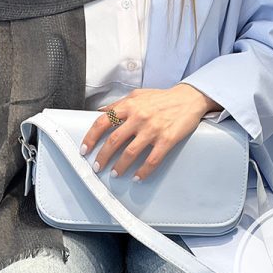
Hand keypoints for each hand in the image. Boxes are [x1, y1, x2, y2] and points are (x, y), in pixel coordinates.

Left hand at [79, 84, 213, 181]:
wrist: (188, 99)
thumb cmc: (161, 98)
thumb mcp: (137, 95)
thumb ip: (118, 104)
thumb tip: (101, 111)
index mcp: (129, 105)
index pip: (102, 122)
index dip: (91, 137)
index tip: (85, 150)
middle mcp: (139, 117)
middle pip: (114, 141)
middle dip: (102, 157)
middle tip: (98, 167)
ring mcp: (153, 129)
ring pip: (130, 153)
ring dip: (120, 167)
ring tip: (115, 174)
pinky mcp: (167, 139)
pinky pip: (152, 160)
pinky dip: (143, 171)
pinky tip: (138, 177)